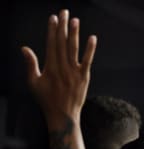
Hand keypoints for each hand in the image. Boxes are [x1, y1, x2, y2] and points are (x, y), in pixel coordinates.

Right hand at [22, 10, 96, 126]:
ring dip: (75, 34)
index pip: (51, 44)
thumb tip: (24, 48)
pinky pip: (88, 61)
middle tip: (64, 12)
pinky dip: (90, 49)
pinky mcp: (84, 78)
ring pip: (74, 49)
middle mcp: (62, 68)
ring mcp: (74, 73)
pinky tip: (92, 38)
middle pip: (63, 43)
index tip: (53, 18)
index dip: (52, 30)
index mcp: (50, 68)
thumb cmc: (46, 99)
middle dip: (63, 26)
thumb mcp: (33, 82)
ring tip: (75, 20)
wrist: (63, 115)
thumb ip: (30, 64)